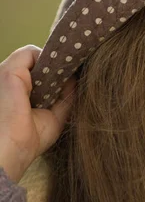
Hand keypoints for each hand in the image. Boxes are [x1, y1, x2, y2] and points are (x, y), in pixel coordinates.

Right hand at [0, 45, 75, 182]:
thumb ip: (65, 97)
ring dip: (56, 62)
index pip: (41, 74)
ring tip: (72, 69)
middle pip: (40, 63)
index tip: (77, 73)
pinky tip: (63, 68)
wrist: (12, 148)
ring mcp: (8, 74)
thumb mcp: (55, 116)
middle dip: (60, 66)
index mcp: (19, 92)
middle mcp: (12, 81)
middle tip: (80, 68)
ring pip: (36, 56)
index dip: (58, 73)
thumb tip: (76, 79)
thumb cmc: (28, 139)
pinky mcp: (9, 71)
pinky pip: (31, 52)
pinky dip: (49, 57)